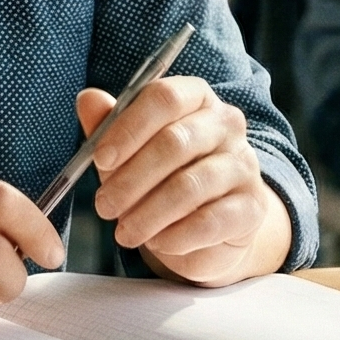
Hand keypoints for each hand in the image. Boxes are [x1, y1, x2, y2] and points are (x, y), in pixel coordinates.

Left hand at [81, 77, 289, 285]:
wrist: (209, 228)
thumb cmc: (163, 178)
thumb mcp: (129, 152)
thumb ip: (109, 126)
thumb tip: (88, 99)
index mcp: (196, 98)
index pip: (165, 97)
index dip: (129, 128)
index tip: (100, 159)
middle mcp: (226, 124)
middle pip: (176, 142)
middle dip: (132, 178)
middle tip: (104, 206)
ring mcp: (244, 165)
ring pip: (190, 185)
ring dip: (149, 213)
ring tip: (125, 233)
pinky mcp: (252, 207)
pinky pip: (210, 221)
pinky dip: (176, 235)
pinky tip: (157, 243)